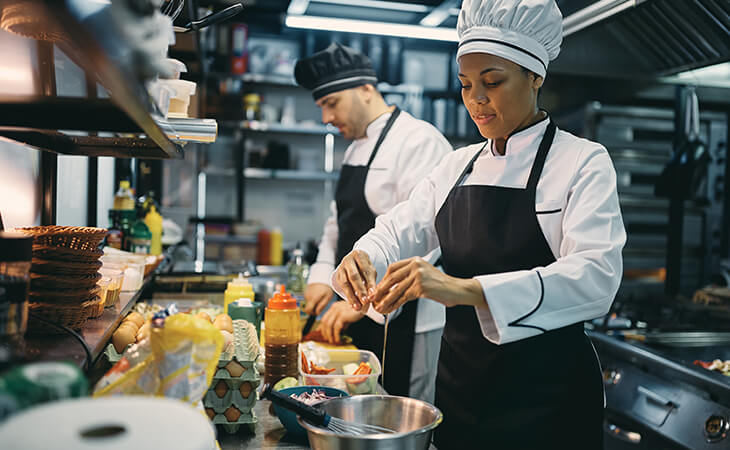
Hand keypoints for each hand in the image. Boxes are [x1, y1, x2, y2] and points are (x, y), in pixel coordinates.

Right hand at [303, 283, 333, 314]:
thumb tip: (317, 313)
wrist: (322, 275)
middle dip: (313, 308)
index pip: (307, 310)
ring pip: (308, 302)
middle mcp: (307, 296)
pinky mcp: (305, 291)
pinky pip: (308, 298)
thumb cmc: (326, 287)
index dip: (311, 313)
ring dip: (313, 303)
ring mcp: (305, 293)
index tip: (316, 312)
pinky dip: (312, 298)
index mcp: (312, 299)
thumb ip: (322, 305)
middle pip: (308, 307)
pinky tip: (317, 294)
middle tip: (320, 305)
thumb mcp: (328, 297)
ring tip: (320, 297)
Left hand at [320, 301, 364, 343]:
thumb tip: (337, 332)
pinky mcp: (343, 315)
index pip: (325, 318)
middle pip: (324, 322)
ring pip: (329, 325)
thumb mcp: (347, 317)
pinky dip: (336, 335)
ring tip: (333, 341)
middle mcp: (335, 308)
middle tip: (328, 339)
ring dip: (330, 335)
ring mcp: (338, 311)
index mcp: (334, 307)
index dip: (322, 328)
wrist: (365, 304)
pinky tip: (338, 339)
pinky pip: (336, 327)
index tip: (323, 335)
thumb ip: (341, 322)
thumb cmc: (358, 310)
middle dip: (325, 332)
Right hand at [333, 250, 376, 310]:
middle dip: (360, 290)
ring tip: (358, 307)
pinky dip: (348, 297)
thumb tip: (372, 296)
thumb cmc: (365, 268)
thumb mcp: (371, 272)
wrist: (354, 263)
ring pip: (345, 283)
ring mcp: (341, 267)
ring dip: (352, 296)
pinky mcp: (337, 276)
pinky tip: (353, 304)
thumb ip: (371, 282)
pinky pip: (341, 287)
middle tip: (365, 301)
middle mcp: (348, 260)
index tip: (373, 295)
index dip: (369, 283)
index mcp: (359, 255)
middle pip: (354, 276)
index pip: (365, 270)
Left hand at [370, 257, 486, 313]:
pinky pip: (403, 297)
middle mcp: (416, 265)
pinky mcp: (421, 287)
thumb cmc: (440, 285)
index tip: (378, 288)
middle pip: (392, 277)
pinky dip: (394, 304)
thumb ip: (409, 277)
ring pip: (396, 289)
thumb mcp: (424, 275)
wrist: (457, 290)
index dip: (384, 279)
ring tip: (379, 308)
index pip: (393, 268)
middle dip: (380, 289)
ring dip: (386, 300)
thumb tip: (391, 288)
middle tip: (373, 298)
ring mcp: (418, 276)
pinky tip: (389, 310)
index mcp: (415, 260)